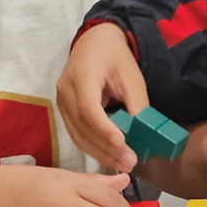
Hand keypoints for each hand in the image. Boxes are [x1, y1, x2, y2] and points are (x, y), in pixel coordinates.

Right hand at [57, 22, 147, 173]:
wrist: (95, 42)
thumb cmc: (115, 57)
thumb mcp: (131, 77)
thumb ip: (137, 106)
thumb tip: (144, 136)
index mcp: (82, 76)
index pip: (89, 108)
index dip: (105, 130)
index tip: (123, 145)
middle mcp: (65, 91)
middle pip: (82, 126)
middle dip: (106, 148)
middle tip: (130, 163)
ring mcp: (61, 102)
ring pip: (78, 135)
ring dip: (100, 153)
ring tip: (123, 164)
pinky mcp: (64, 111)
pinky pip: (76, 134)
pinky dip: (93, 147)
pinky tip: (110, 156)